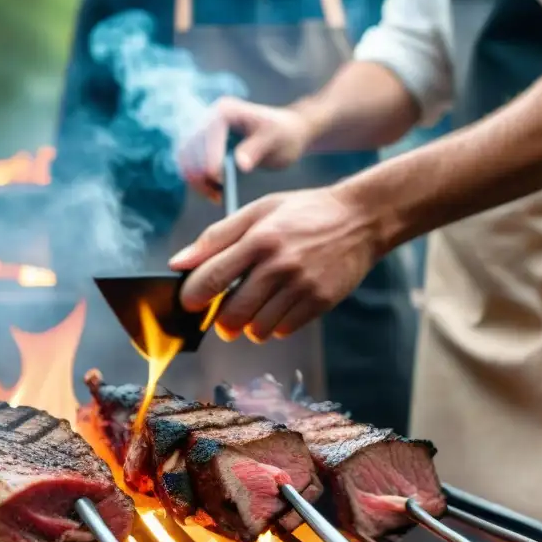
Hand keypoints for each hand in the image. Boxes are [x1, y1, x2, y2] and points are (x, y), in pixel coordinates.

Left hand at [169, 187, 379, 341]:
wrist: (362, 218)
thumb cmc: (304, 213)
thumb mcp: (258, 211)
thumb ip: (216, 237)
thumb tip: (179, 263)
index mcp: (258, 239)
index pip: (211, 278)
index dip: (192, 297)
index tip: (189, 303)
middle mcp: (279, 264)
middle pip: (232, 313)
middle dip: (220, 321)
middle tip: (223, 316)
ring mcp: (302, 285)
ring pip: (257, 328)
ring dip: (247, 326)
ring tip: (253, 310)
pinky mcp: (321, 301)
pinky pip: (283, 330)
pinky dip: (273, 327)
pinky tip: (277, 309)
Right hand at [178, 97, 314, 198]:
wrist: (285, 132)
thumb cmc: (284, 134)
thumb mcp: (275, 140)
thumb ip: (256, 149)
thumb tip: (240, 164)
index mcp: (225, 111)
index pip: (208, 137)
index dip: (211, 160)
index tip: (221, 182)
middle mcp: (208, 117)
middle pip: (190, 148)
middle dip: (200, 174)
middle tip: (218, 196)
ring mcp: (202, 130)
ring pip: (185, 158)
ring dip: (196, 180)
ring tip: (216, 196)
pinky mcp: (200, 144)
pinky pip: (188, 164)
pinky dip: (196, 180)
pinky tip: (213, 191)